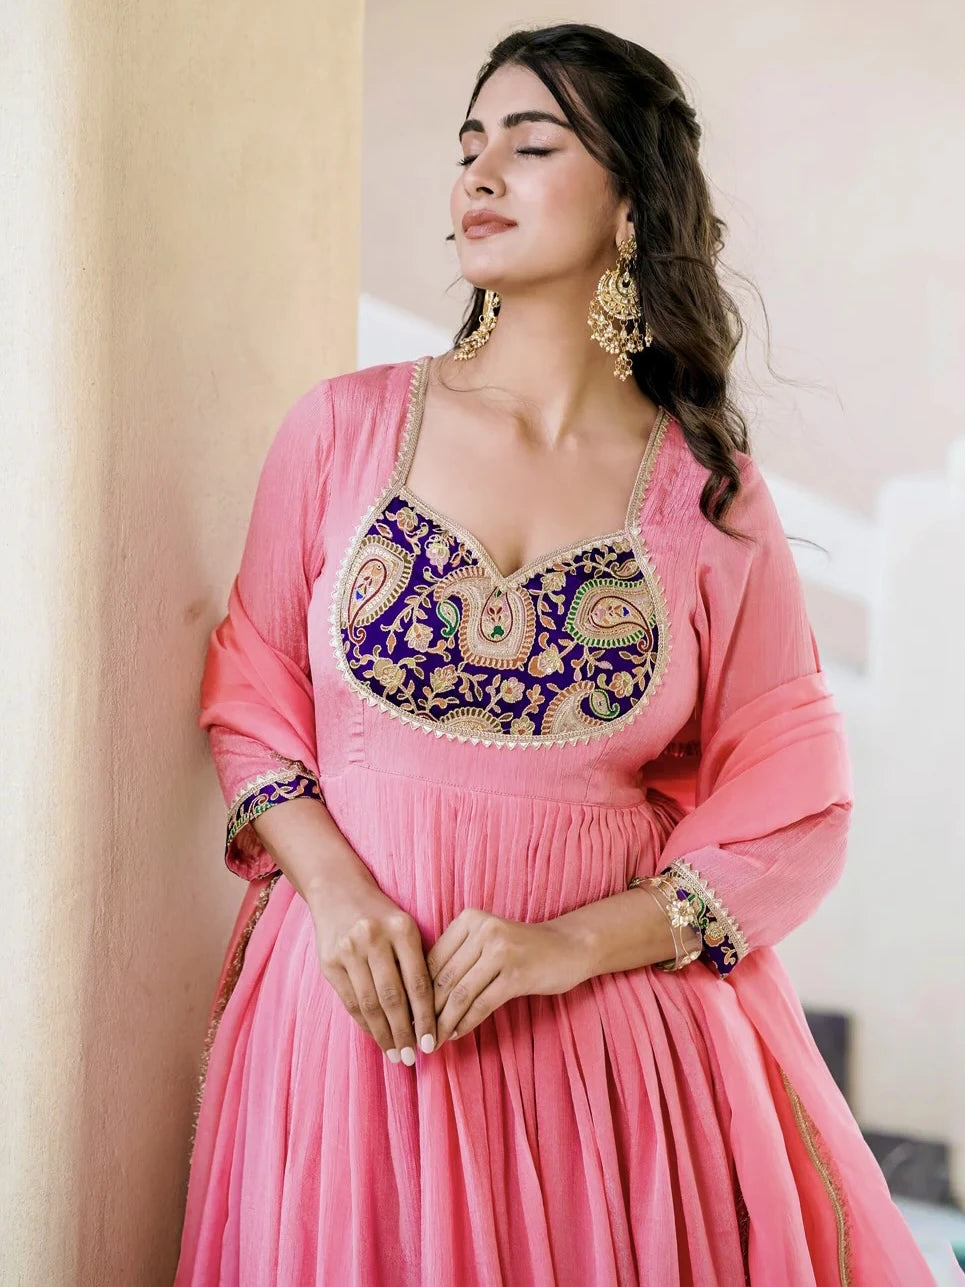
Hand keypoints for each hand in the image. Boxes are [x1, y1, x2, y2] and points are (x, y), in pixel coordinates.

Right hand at [312, 881, 435, 1065]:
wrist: (337, 891)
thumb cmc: (381, 915)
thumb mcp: (404, 928)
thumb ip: (416, 963)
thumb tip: (428, 1016)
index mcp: (402, 929)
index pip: (418, 982)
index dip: (426, 1018)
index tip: (431, 1043)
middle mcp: (374, 938)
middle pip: (393, 998)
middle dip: (404, 1032)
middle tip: (412, 1057)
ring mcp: (349, 950)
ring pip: (369, 1004)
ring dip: (383, 1034)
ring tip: (395, 1054)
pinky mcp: (329, 962)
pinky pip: (350, 1001)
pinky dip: (364, 1023)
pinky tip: (375, 1036)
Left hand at [426, 908, 590, 1047]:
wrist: (568, 946)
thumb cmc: (520, 948)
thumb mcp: (486, 941)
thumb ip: (457, 958)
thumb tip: (420, 995)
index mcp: (469, 919)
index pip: (432, 959)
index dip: (417, 990)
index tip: (407, 1014)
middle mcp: (482, 929)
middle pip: (443, 977)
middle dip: (426, 1011)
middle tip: (415, 1034)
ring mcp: (500, 950)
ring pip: (460, 993)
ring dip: (444, 1022)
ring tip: (433, 1041)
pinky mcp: (516, 973)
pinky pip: (482, 1003)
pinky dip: (466, 1022)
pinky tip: (457, 1035)